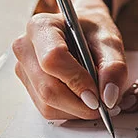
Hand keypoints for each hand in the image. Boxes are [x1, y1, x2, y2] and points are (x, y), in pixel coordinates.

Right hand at [12, 0, 126, 119]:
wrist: (81, 30)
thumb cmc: (92, 31)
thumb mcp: (110, 41)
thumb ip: (114, 67)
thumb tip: (108, 98)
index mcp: (41, 27)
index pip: (53, 59)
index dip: (77, 81)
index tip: (98, 96)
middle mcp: (25, 48)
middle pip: (48, 88)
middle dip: (79, 103)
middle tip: (104, 104)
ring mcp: (23, 69)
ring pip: (47, 104)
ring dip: (77, 109)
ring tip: (95, 96)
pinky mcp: (28, 86)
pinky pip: (48, 110)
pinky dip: (70, 111)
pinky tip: (82, 98)